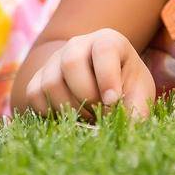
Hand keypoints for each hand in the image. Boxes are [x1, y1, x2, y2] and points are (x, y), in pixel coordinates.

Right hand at [21, 28, 156, 119]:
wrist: (105, 89)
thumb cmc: (126, 88)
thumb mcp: (139, 95)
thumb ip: (137, 112)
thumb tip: (127, 134)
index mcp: (108, 41)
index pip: (104, 49)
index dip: (107, 76)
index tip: (113, 100)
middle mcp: (78, 44)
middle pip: (71, 63)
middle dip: (86, 95)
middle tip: (99, 111)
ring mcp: (55, 60)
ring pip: (50, 82)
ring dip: (68, 108)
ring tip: (87, 116)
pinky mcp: (38, 77)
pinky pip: (34, 95)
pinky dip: (49, 112)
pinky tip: (68, 117)